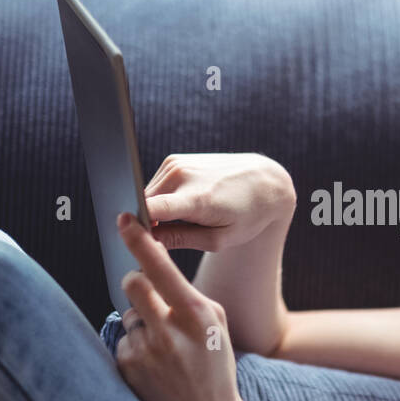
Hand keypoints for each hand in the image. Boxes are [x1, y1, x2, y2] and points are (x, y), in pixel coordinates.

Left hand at [114, 211, 245, 400]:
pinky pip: (124, 340)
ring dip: (142, 324)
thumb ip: (188, 295)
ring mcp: (145, 352)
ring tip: (165, 350)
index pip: (159, 266)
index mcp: (196, 314)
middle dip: (137, 282)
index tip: (124, 218)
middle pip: (133, 284)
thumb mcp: (216, 323)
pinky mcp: (128, 368)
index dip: (138, 240)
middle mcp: (168, 331)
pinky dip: (136, 347)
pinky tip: (155, 367)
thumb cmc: (215, 365)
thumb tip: (151, 268)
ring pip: (130, 314)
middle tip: (149, 293)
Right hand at [142, 152, 294, 250]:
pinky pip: (157, 185)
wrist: (266, 182)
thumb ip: (180, 239)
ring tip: (187, 219)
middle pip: (144, 205)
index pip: (150, 209)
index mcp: (197, 199)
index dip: (136, 226)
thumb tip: (148, 240)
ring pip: (148, 195)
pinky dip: (164, 197)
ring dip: (157, 210)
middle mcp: (183, 176)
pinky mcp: (174, 159)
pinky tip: (187, 203)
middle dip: (149, 223)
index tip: (134, 240)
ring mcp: (177, 163)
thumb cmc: (247, 216)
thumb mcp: (219, 239)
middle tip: (169, 238)